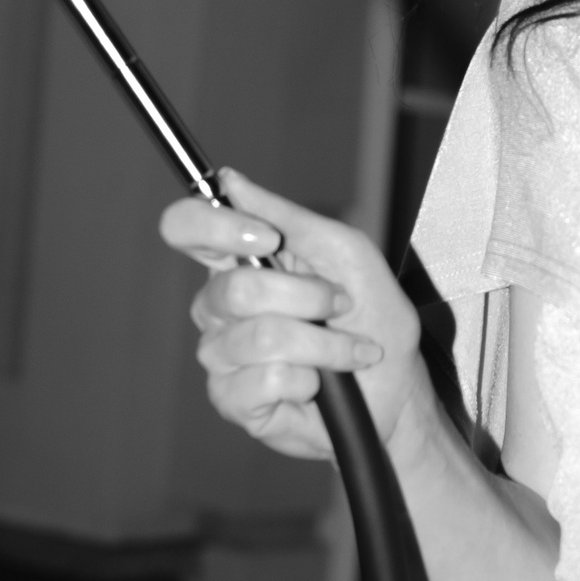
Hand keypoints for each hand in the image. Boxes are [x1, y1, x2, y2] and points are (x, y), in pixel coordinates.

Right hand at [158, 169, 423, 462]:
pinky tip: (316, 383)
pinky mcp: (231, 399)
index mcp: (241, 260)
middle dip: (307, 297)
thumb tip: (230, 180)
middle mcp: (220, 305)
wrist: (393, 388)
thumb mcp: (343, 251)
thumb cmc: (371, 316)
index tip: (266, 235)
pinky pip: (262, 381)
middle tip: (339, 304)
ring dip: (321, 343)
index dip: (214, 226)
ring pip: (258, 337)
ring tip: (343, 350)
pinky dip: (307, 379)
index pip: (187, 229)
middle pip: (233, 290)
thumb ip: (286, 216)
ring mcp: (222, 354)